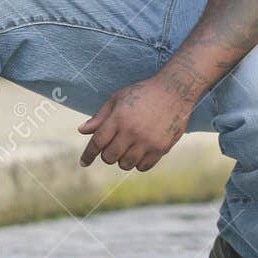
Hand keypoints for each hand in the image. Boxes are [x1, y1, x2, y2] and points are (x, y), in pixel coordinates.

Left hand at [77, 72, 197, 171]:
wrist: (174, 90)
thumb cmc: (143, 93)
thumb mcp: (118, 98)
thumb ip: (100, 116)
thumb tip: (82, 130)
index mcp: (119, 117)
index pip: (98, 142)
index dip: (88, 154)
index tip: (83, 163)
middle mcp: (132, 131)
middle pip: (109, 157)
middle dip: (107, 154)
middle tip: (113, 146)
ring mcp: (148, 141)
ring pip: (125, 164)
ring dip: (122, 159)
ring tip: (127, 148)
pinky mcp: (161, 148)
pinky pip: (142, 167)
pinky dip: (137, 163)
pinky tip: (139, 152)